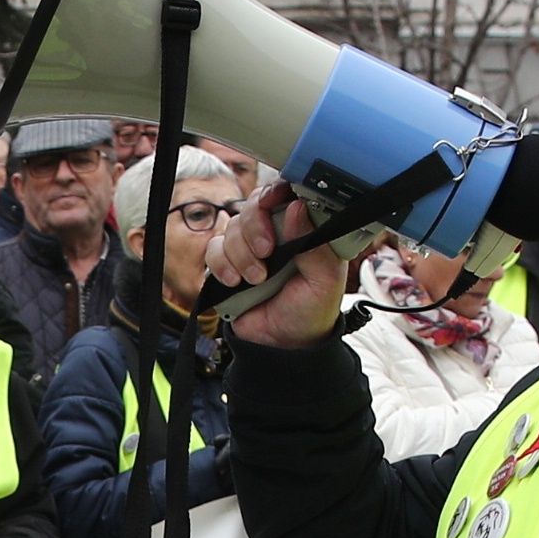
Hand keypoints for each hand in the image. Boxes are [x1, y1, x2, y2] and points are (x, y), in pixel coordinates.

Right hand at [214, 180, 346, 349]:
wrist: (284, 346)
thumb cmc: (311, 311)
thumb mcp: (325, 281)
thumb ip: (315, 244)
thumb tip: (298, 208)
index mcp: (304, 228)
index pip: (288, 193)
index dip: (276, 191)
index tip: (271, 202)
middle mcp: (276, 232)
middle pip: (254, 204)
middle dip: (255, 226)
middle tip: (267, 252)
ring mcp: (250, 247)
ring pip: (232, 226)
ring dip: (241, 253)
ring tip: (257, 279)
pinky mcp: (229, 264)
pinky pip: (213, 249)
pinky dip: (221, 264)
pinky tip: (235, 282)